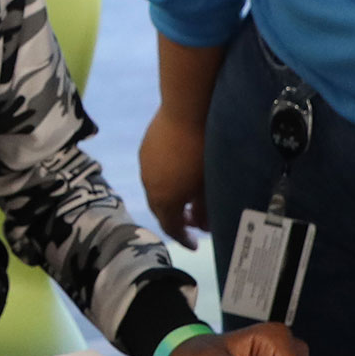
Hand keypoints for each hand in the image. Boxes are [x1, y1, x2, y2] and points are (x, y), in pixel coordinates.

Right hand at [140, 105, 208, 245]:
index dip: (184, 239)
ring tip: (187, 196)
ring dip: (170, 198)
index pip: (172, 228)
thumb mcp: (209, 185)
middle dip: (176, 219)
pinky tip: (180, 172)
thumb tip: (203, 225)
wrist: (187, 110)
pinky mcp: (146, 147)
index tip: (196, 245)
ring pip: (156, 189)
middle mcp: (149, 186)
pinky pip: (154, 172)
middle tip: (192, 222)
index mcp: (165, 200)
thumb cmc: (205, 151)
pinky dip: (166, 180)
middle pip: (161, 210)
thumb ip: (205, 210)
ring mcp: (145, 166)